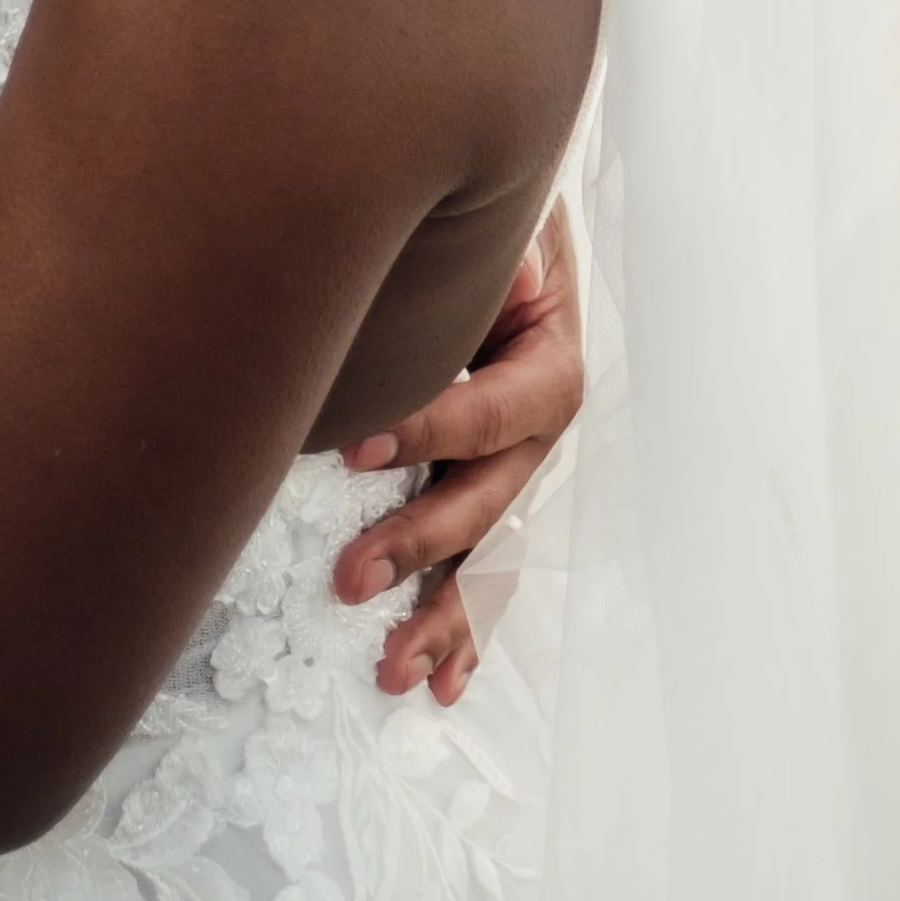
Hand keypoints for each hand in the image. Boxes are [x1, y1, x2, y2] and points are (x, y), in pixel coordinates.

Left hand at [333, 201, 584, 703]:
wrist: (491, 219)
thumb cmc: (478, 223)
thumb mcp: (491, 226)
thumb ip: (486, 260)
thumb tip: (488, 285)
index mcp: (548, 359)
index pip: (493, 407)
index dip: (430, 428)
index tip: (351, 448)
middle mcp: (538, 426)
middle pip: (492, 498)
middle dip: (423, 544)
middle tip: (351, 577)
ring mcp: (511, 465)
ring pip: (487, 551)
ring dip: (445, 615)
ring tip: (394, 669)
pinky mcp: (479, 484)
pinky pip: (480, 562)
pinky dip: (464, 624)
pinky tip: (444, 681)